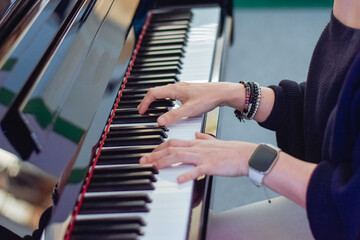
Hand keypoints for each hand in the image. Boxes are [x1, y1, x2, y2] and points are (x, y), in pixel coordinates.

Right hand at [137, 82, 243, 125]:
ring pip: (164, 92)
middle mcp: (177, 87)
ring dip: (156, 100)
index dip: (145, 102)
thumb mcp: (189, 110)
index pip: (153, 93)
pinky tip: (169, 105)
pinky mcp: (187, 91)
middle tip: (143, 110)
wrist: (222, 93)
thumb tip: (159, 121)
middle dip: (148, 101)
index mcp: (174, 89)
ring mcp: (182, 88)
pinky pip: (171, 93)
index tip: (141, 111)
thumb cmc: (208, 98)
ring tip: (152, 108)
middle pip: (156, 92)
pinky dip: (164, 99)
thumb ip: (173, 116)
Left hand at [139, 132, 257, 182]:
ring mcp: (204, 157)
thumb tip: (196, 134)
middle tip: (143, 161)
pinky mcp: (211, 166)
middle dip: (155, 155)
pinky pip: (197, 170)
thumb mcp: (214, 142)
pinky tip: (178, 179)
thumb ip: (203, 138)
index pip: (174, 142)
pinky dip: (187, 174)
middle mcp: (198, 148)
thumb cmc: (231, 150)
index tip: (150, 152)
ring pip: (180, 156)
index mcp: (197, 143)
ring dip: (165, 162)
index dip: (160, 147)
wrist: (246, 154)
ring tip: (153, 167)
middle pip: (172, 149)